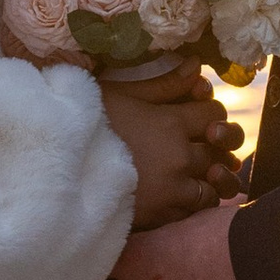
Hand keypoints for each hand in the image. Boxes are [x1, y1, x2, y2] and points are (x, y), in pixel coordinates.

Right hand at [101, 67, 242, 228]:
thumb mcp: (122, 96)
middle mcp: (179, 156)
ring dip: (211, 180)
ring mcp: (173, 189)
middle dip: (217, 148)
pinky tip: (182, 195)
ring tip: (199, 176)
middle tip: (205, 147)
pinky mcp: (162, 215)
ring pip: (213, 186)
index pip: (214, 114)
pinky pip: (195, 211)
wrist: (59, 169)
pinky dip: (194, 203)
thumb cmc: (86, 126)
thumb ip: (164, 84)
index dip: (211, 114)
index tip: (200, 118)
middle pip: (219, 151)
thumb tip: (196, 65)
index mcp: (171, 123)